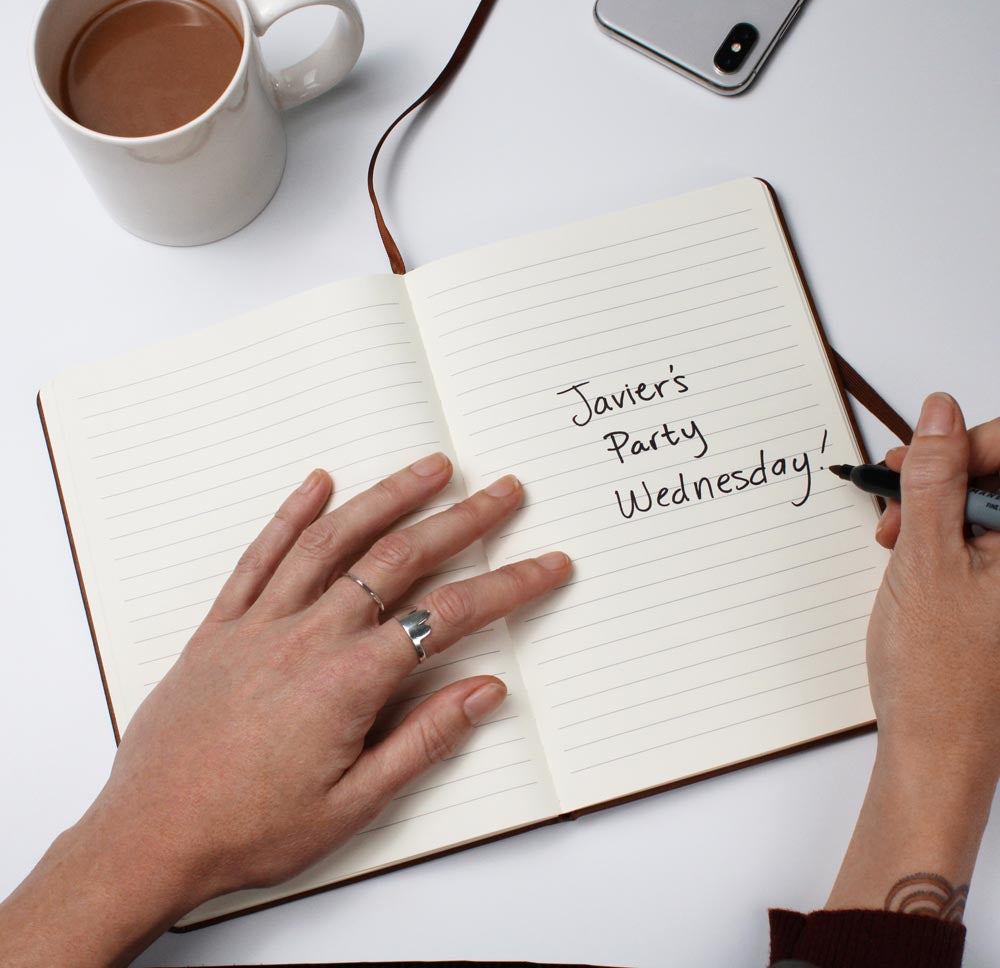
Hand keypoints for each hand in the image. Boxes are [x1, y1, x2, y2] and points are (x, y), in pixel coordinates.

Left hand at [0, 454, 569, 966]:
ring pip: (333, 541)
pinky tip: (317, 484)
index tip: (546, 565)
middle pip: (399, 558)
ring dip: (386, 497)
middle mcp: (308, 635)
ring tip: (430, 468)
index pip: (448, 616)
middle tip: (503, 491)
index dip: (508, 585)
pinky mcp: (221, 625)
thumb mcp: (355, 804)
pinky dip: (290, 514)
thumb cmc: (250, 829)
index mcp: (348, 680)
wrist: (148, 837)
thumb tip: (485, 691)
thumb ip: (425, 740)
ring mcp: (261, 623)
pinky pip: (259, 555)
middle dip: (461, 519)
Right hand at [827, 394, 999, 915]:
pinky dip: (939, 533)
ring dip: (933, 506)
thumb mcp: (925, 558)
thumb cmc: (937, 671)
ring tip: (893, 537)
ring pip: (982, 504)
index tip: (917, 459)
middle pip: (997, 478)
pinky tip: (909, 554)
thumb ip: (933, 478)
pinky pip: (977, 535)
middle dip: (942, 475)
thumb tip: (938, 412)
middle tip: (893, 498)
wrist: (937, 747)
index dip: (966, 442)